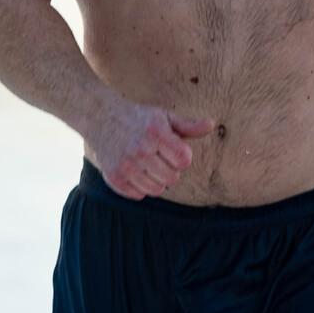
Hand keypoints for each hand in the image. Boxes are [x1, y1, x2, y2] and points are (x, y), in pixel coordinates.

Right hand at [88, 100, 213, 199]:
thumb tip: (212, 125)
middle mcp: (140, 150)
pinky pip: (139, 195)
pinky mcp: (114, 178)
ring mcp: (125, 166)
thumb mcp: (164, 117)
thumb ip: (188, 125)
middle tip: (159, 156)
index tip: (174, 149)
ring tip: (149, 164)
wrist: (101, 118)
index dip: (183, 157)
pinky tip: (136, 170)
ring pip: (157, 190)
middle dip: (171, 169)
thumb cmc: (139, 119)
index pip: (184, 160)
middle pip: (173, 178)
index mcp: (155, 133)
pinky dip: (141, 186)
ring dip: (157, 180)